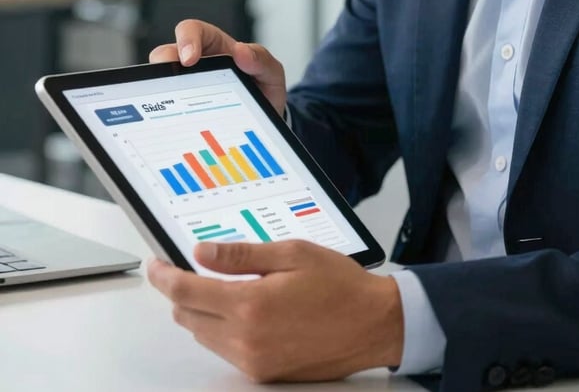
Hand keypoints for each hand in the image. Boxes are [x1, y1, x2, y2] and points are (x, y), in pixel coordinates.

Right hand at [148, 19, 286, 116]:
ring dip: (162, 90)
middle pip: (165, 54)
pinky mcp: (182, 108)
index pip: (192, 30)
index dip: (186, 39)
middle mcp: (195, 64)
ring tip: (173, 107)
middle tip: (172, 82)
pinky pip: (166, 108)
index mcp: (215, 46)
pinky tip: (178, 125)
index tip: (190, 59)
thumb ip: (261, 59)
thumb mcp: (271, 73)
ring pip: (160, 80)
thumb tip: (241, 52)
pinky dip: (167, 114)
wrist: (264, 119)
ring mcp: (186, 86)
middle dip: (164, 64)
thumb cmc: (263, 88)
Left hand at [148, 240, 403, 381]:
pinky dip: (222, 329)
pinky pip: (225, 351)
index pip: (186, 292)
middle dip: (182, 292)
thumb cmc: (340, 285)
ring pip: (203, 336)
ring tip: (225, 285)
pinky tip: (245, 309)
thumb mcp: (293, 253)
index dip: (164, 276)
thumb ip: (242, 255)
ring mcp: (254, 361)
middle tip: (191, 268)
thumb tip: (201, 253)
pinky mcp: (264, 373)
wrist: (374, 324)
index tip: (156, 264)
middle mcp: (246, 339)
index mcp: (251, 305)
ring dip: (202, 312)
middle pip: (187, 318)